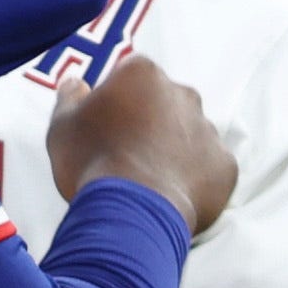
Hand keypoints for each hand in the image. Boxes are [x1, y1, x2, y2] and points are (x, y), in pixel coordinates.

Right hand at [51, 52, 239, 239]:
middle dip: (150, 123)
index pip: (130, 79)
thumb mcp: (62, 126)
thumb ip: (69, 97)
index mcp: (143, 74)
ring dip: (173, 151)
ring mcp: (208, 130)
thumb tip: (75, 83)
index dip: (115, 104)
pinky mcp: (225, 166)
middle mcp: (183, 94)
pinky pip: (208, 169)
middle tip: (126, 157)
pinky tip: (169, 197)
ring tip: (147, 182)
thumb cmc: (92, 163)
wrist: (132, 213)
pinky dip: (193, 180)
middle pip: (164, 104)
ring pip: (189, 135)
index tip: (103, 130)